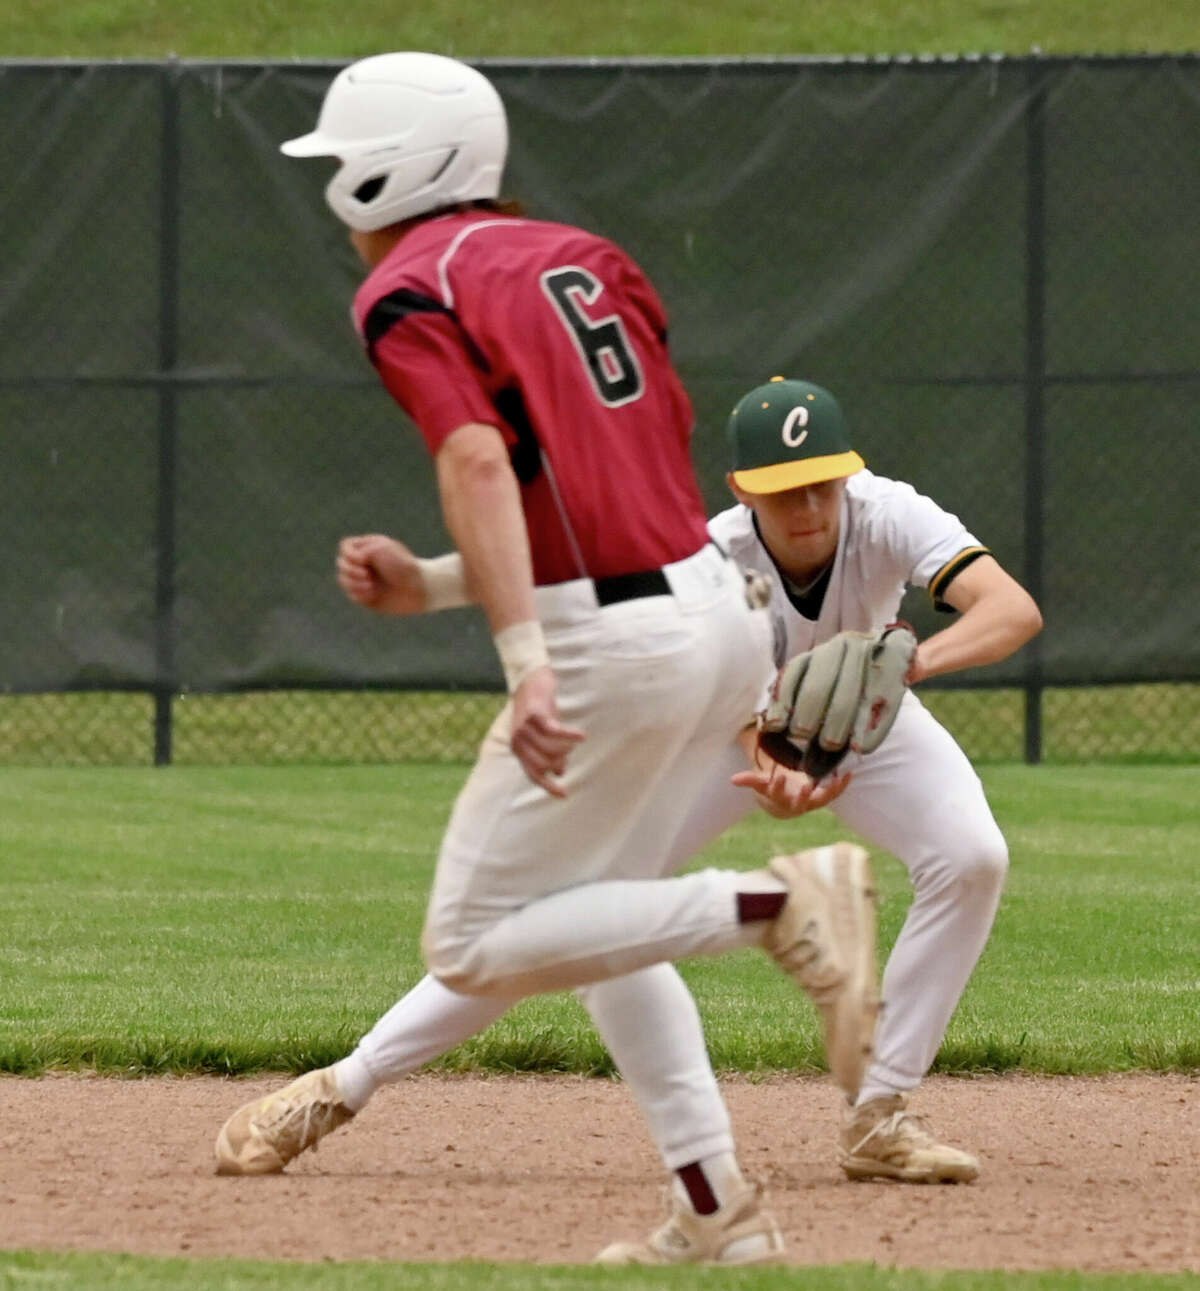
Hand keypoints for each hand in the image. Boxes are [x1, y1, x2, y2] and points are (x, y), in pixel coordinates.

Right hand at [336, 534, 426, 613]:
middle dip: (350, 570)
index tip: (363, 560)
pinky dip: (359, 593)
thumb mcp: (379, 549)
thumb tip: (346, 565)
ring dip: (353, 583)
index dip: (349, 554)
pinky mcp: (367, 596)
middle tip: (367, 575)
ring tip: (370, 585)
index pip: (345, 547)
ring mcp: (365, 579)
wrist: (419, 588)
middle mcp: (365, 563)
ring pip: (343, 579)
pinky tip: (372, 594)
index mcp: (369, 548)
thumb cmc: (402, 566)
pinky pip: (352, 594)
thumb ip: (357, 551)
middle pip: (341, 563)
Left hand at [509, 666, 584, 797]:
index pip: (533, 774)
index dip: (548, 786)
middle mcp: (518, 740)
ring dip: (567, 747)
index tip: (565, 794)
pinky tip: (582, 735)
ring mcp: (523, 728)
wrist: (531, 677)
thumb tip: (559, 772)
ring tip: (576, 738)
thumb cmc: (540, 707)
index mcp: (518, 748)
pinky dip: (570, 735)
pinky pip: (554, 732)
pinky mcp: (534, 714)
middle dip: (562, 760)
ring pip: (551, 749)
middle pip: (545, 764)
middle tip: (571, 749)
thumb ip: (549, 752)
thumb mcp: (543, 734)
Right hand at [730, 761, 850, 817]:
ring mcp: (811, 802)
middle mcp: (796, 803)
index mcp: (778, 799)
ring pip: (821, 800)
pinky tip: (849, 773)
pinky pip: (834, 793)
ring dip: (830, 791)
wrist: (785, 803)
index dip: (777, 787)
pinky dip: (842, 785)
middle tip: (807, 786)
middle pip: (800, 803)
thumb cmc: (772, 788)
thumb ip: (749, 780)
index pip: (776, 795)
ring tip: (839, 778)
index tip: (778, 777)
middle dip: (803, 795)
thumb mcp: (760, 783)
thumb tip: (732, 780)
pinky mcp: (822, 798)